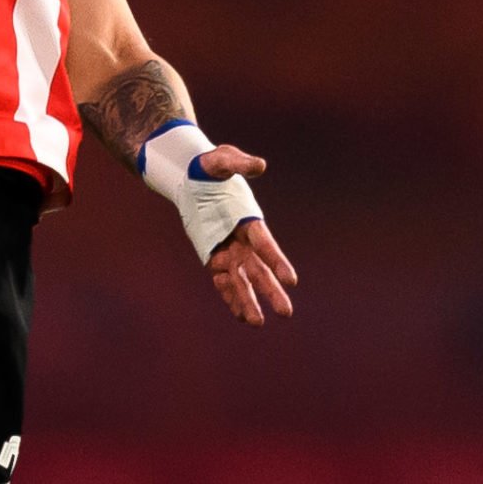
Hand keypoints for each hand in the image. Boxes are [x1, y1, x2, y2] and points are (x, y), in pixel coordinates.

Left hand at [198, 146, 297, 324]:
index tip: (291, 281)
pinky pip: (223, 280)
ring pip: (241, 281)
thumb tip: (259, 165)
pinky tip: (239, 314)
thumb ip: (238, 163)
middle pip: (259, 270)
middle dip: (271, 291)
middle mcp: (243, 240)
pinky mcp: (214, 256)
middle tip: (286, 312)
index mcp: (248, 220)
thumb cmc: (210, 167)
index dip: (278, 262)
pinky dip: (229, 295)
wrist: (191, 177)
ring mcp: (229, 250)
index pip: (266, 245)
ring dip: (248, 301)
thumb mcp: (222, 160)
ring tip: (258, 323)